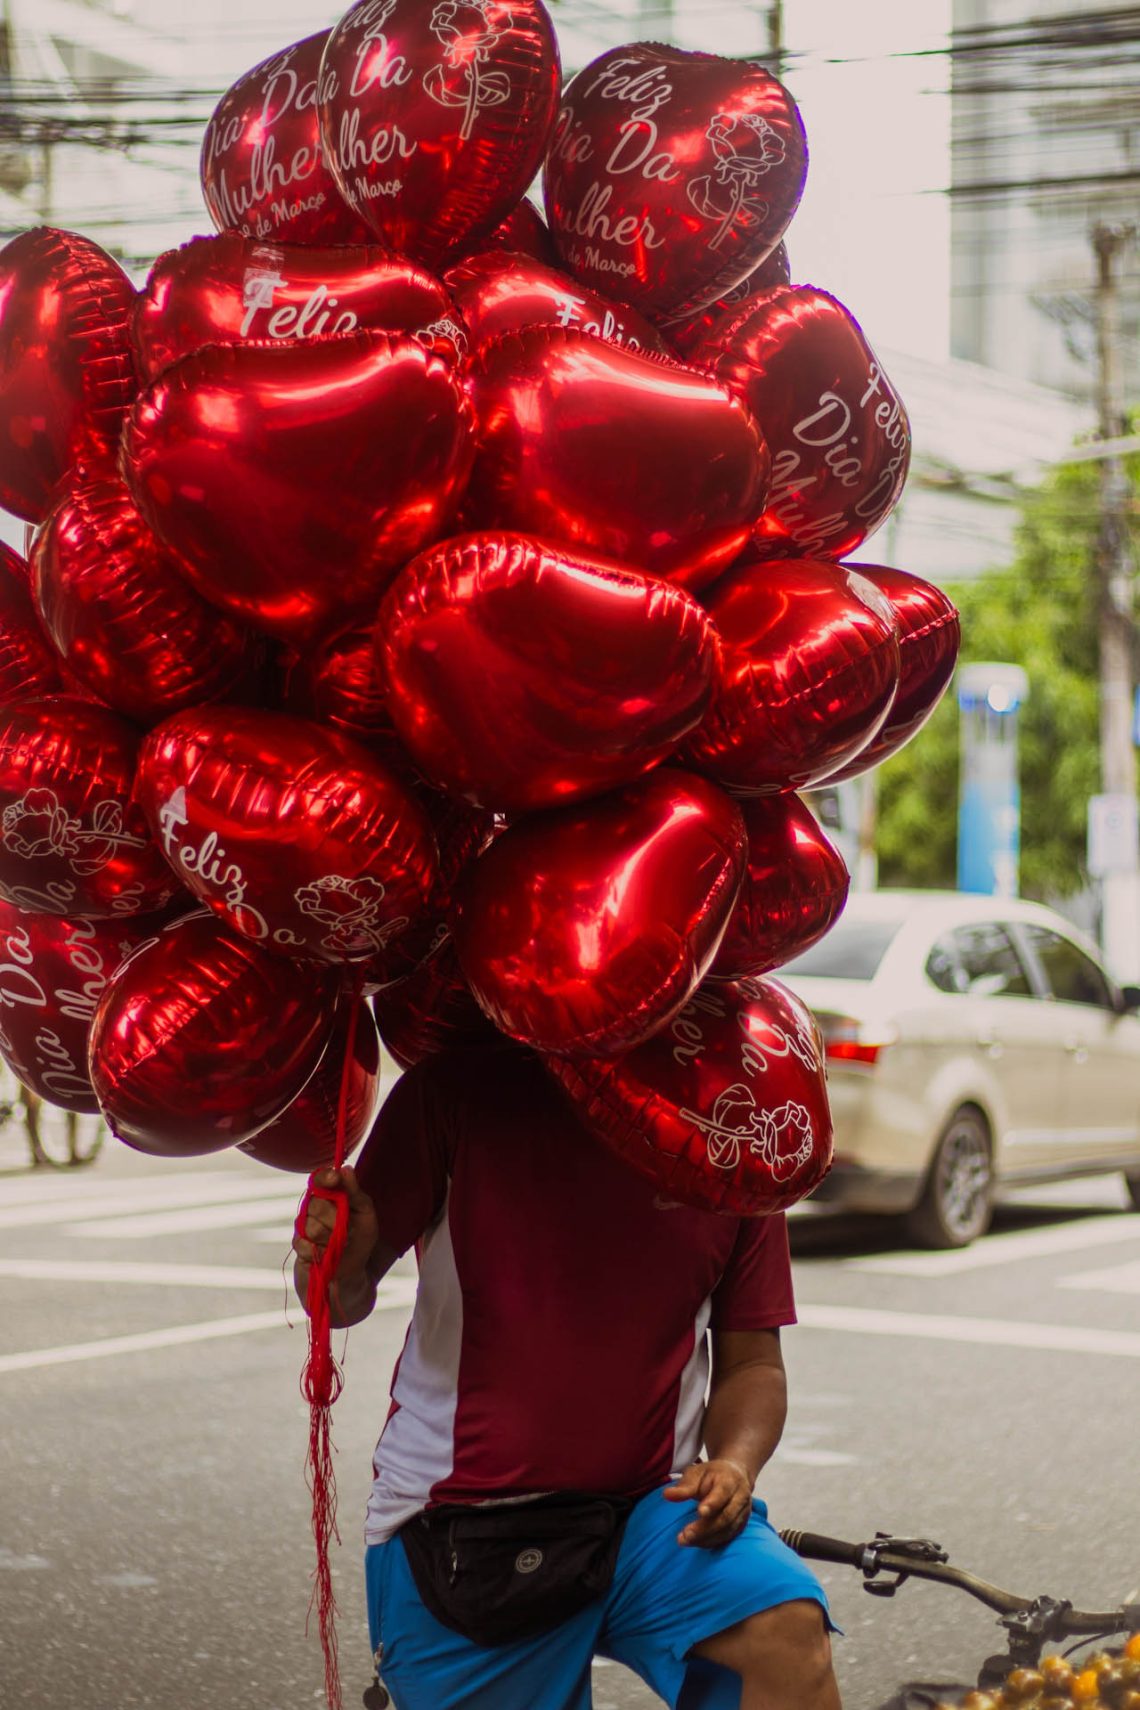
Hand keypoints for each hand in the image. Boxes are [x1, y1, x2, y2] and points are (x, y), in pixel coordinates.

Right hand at [292, 1166, 379, 1317]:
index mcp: (329, 1196)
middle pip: (316, 1204)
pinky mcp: (298, 1247)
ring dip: (330, 1238)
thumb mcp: (366, 1216)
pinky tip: (327, 1255)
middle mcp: (313, 1208)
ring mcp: (303, 1227)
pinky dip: (320, 1252)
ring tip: (339, 1244)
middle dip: (335, 1218)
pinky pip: (304, 1245)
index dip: (324, 1177)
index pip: (318, 1178)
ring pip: (310, 1226)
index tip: (335, 1178)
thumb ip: (356, 1194)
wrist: (351, 1274)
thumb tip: (346, 1169)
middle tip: (346, 1229)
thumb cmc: (360, 1241)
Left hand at [664, 1458, 754, 1548]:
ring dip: (706, 1538)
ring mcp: (743, 1513)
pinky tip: (696, 1543)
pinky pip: (727, 1537)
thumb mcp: (697, 1473)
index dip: (713, 1503)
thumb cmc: (712, 1474)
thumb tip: (667, 1495)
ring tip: (685, 1540)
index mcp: (730, 1479)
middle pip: (726, 1516)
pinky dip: (711, 1542)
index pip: (723, 1492)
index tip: (699, 1512)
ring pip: (727, 1530)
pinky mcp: (740, 1525)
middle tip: (685, 1534)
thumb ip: (684, 1486)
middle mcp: (740, 1497)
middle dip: (705, 1528)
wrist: (735, 1477)